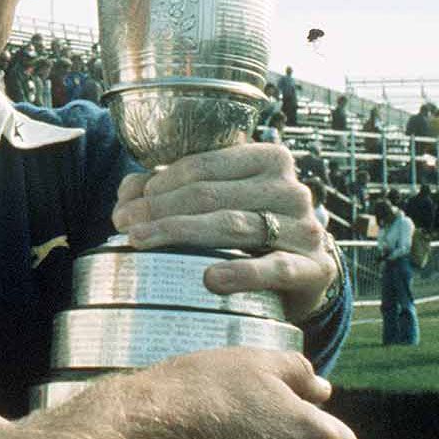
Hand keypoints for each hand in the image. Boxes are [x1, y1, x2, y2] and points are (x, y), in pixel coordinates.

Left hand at [110, 144, 335, 320]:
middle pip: (211, 195)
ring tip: (141, 242)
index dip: (160, 183)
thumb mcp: (218, 201)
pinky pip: (275, 268)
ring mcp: (306, 228)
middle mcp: (292, 189)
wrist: (304, 274)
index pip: (204, 165)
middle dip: (159, 209)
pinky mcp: (315, 268)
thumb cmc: (251, 229)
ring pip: (234, 225)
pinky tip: (210, 279)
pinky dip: (241, 273)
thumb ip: (173, 190)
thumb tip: (127, 191)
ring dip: (181, 233)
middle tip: (123, 225)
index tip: (126, 202)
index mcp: (269, 159)